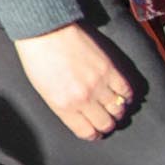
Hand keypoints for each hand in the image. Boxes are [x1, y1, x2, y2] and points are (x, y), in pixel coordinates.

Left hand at [13, 23, 134, 140]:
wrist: (44, 30)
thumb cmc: (38, 58)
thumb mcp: (43, 89)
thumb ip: (63, 106)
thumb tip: (79, 117)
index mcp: (63, 106)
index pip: (87, 132)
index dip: (92, 134)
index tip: (94, 131)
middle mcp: (83, 98)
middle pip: (106, 124)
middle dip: (106, 124)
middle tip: (104, 119)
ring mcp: (98, 84)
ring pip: (118, 110)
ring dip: (117, 110)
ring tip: (112, 107)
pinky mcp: (109, 69)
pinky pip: (126, 91)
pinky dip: (125, 96)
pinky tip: (119, 94)